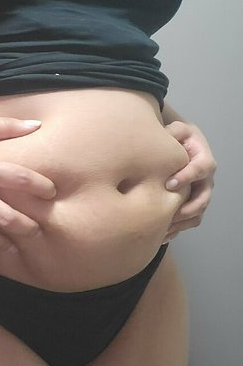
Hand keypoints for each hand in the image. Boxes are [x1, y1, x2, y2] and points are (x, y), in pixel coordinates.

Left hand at [162, 121, 215, 242]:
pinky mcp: (191, 204)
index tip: (170, 184)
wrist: (181, 146)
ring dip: (182, 223)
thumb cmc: (179, 137)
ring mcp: (199, 195)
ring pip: (197, 214)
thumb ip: (174, 131)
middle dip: (188, 207)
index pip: (202, 169)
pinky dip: (177, 230)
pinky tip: (161, 236)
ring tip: (163, 229)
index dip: (188, 177)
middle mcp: (205, 181)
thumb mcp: (178, 129)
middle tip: (169, 212)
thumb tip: (166, 136)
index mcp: (204, 160)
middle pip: (204, 198)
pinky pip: (189, 222)